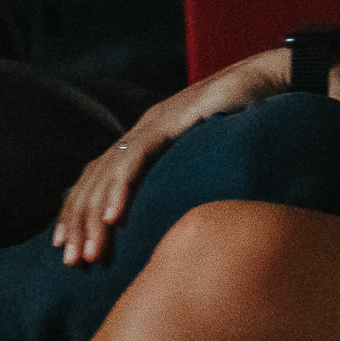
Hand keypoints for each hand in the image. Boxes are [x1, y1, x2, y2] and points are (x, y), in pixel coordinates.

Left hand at [50, 48, 286, 263]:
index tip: (70, 246)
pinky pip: (136, 159)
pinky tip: (114, 219)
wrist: (268, 78)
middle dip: (78, 222)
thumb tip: (183, 210)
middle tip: (72, 261)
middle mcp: (140, 130)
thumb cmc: (246, 117)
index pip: (97, 177)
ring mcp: (152, 124)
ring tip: (89, 253)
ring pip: (107, 175)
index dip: (78, 211)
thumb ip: (185, 172)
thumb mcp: (208, 152)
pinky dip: (121, 190)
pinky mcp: (169, 121)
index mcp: (144, 138)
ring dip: (94, 217)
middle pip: (93, 180)